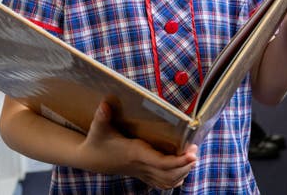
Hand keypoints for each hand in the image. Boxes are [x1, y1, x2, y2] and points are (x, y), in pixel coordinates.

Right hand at [79, 102, 197, 188]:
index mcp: (135, 154)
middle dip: (185, 165)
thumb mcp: (98, 127)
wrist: (91, 158)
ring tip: (191, 158)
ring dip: (182, 172)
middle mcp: (141, 165)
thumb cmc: (97, 141)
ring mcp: (142, 172)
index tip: (192, 153)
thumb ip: (102, 116)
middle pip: (169, 173)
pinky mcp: (143, 174)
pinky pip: (162, 183)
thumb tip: (105, 103)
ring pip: (168, 181)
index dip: (178, 161)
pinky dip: (175, 180)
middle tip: (195, 150)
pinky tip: (182, 172)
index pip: (160, 162)